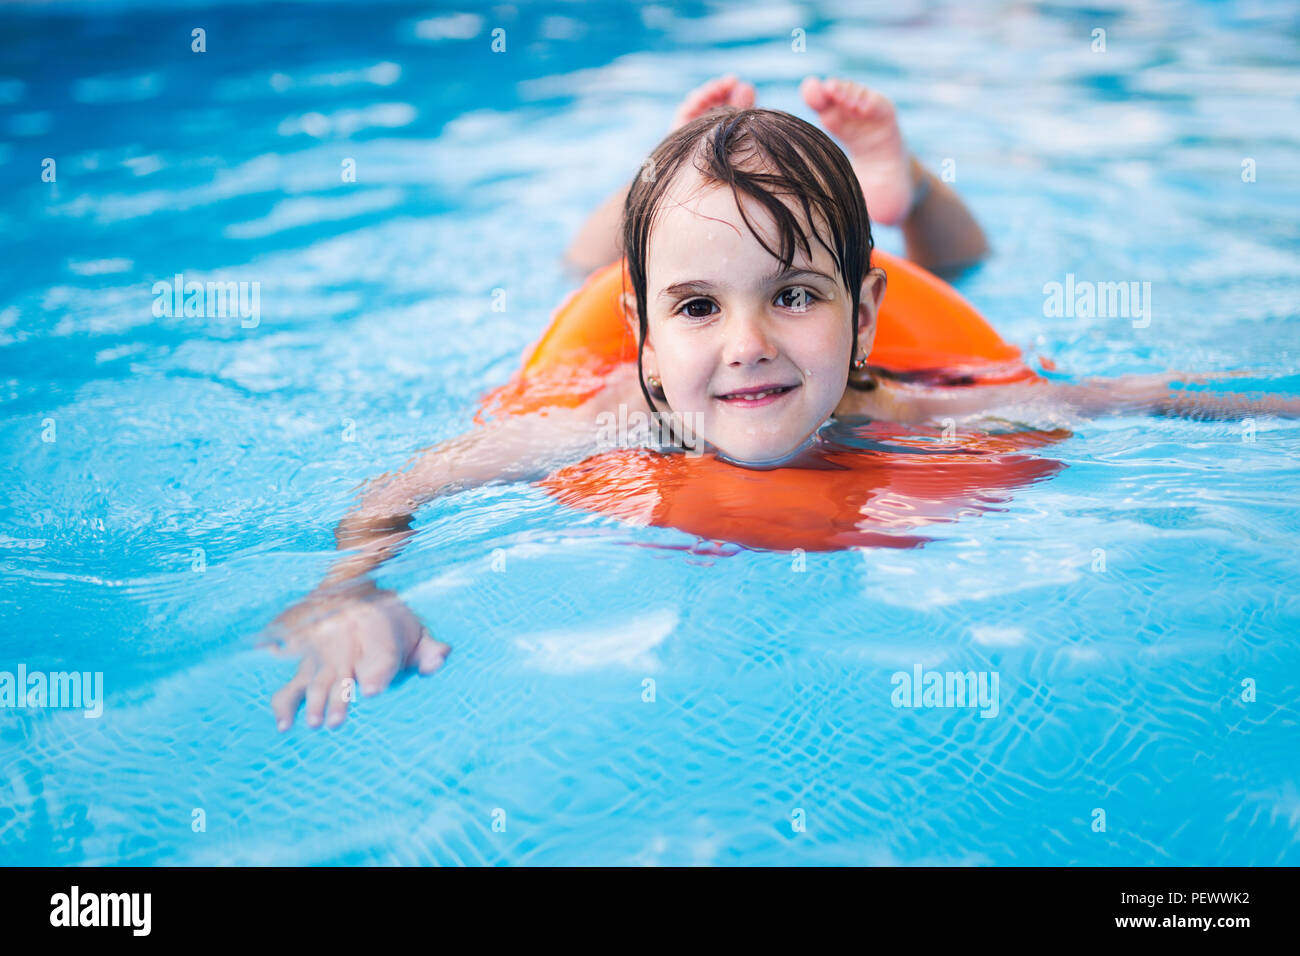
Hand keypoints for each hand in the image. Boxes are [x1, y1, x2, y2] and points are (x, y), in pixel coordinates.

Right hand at [261, 582, 449, 730]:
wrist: (351, 591)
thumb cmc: (390, 622)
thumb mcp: (415, 631)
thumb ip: (429, 650)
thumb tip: (439, 660)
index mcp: (377, 629)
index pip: (379, 653)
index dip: (376, 672)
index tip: (372, 691)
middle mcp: (345, 639)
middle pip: (342, 671)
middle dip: (338, 697)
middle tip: (337, 722)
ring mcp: (321, 653)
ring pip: (316, 679)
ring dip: (314, 702)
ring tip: (315, 723)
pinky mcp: (304, 665)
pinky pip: (290, 684)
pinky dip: (284, 704)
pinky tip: (284, 724)